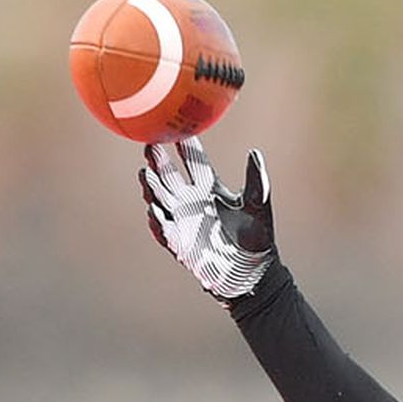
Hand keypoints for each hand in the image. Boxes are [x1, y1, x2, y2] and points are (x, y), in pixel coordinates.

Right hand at [139, 138, 275, 303]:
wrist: (251, 272)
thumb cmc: (257, 238)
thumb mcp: (258, 205)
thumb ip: (255, 180)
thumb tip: (255, 153)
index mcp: (211, 189)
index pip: (194, 162)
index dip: (186, 146)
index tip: (178, 129)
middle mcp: (193, 202)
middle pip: (170, 176)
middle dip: (160, 161)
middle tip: (151, 144)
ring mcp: (183, 222)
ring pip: (160, 199)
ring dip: (152, 187)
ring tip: (145, 173)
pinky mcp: (179, 243)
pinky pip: (164, 230)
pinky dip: (157, 221)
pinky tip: (153, 210)